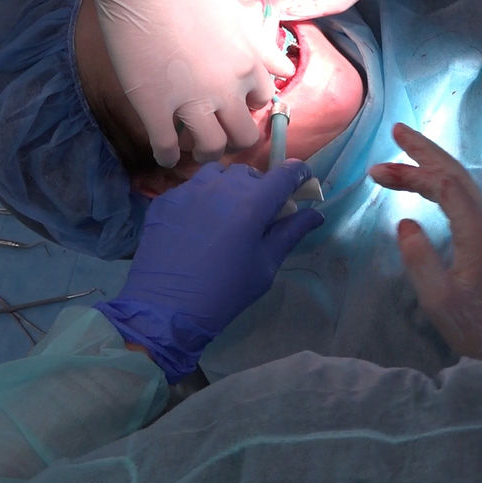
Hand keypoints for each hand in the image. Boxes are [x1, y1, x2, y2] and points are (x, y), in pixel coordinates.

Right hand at [43, 0, 294, 166]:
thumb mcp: (237, 14)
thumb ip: (261, 46)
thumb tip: (285, 69)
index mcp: (249, 65)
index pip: (262, 103)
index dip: (248, 108)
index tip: (235, 110)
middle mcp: (226, 89)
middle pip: (242, 136)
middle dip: (233, 142)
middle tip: (219, 140)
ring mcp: (190, 101)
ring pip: (209, 148)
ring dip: (204, 154)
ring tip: (194, 149)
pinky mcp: (153, 106)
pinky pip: (166, 147)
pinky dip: (167, 157)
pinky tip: (164, 154)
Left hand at [95, 160, 323, 381]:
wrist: (165, 309)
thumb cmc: (225, 292)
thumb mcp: (265, 266)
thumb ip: (290, 234)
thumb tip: (316, 214)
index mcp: (253, 204)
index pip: (285, 174)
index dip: (298, 174)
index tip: (302, 183)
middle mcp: (222, 187)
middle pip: (250, 173)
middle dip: (261, 187)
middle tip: (260, 213)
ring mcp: (189, 190)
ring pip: (218, 174)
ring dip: (230, 186)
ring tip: (227, 211)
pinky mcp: (166, 201)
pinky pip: (191, 187)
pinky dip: (202, 197)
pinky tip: (198, 223)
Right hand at [369, 123, 481, 359]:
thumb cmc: (472, 326)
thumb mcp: (439, 300)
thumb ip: (420, 260)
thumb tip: (405, 222)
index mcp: (479, 233)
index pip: (446, 186)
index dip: (412, 173)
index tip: (377, 173)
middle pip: (458, 174)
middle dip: (426, 151)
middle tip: (397, 130)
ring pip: (462, 182)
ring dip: (434, 162)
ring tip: (406, 145)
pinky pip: (463, 196)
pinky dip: (441, 180)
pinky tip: (427, 180)